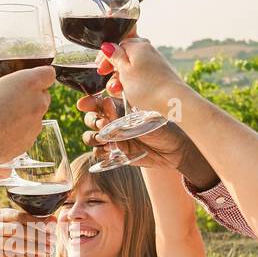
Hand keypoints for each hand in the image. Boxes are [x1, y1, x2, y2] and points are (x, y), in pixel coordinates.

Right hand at [0, 55, 54, 166]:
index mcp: (30, 83)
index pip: (49, 73)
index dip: (41, 74)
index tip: (30, 77)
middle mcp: (38, 102)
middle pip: (44, 94)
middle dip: (32, 94)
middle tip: (13, 95)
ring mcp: (37, 123)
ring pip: (37, 113)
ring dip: (26, 112)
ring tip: (5, 114)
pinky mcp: (31, 140)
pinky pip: (30, 131)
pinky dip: (21, 129)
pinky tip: (4, 130)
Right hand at [0, 209, 53, 256]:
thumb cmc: (9, 236)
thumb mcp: (16, 225)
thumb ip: (33, 222)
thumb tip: (53, 220)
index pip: (20, 216)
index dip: (37, 221)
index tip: (52, 225)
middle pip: (18, 230)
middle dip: (38, 235)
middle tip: (52, 239)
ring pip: (17, 245)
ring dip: (36, 247)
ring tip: (49, 249)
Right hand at [77, 116, 217, 188]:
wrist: (174, 148)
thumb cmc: (163, 126)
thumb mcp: (142, 117)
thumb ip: (122, 115)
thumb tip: (105, 104)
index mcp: (120, 107)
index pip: (98, 102)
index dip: (89, 103)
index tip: (83, 104)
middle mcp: (114, 122)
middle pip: (91, 119)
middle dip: (92, 120)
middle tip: (103, 123)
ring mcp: (114, 138)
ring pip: (91, 136)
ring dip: (93, 137)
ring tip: (105, 138)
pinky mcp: (117, 153)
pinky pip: (99, 152)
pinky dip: (100, 151)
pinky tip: (109, 149)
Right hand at [94, 36, 185, 117]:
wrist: (172, 99)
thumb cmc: (147, 86)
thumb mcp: (124, 71)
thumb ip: (115, 56)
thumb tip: (108, 46)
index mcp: (138, 45)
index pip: (117, 45)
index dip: (106, 58)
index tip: (101, 70)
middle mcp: (147, 50)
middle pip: (124, 57)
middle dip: (115, 71)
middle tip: (112, 84)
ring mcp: (154, 62)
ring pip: (131, 68)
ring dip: (122, 80)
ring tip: (120, 92)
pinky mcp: (158, 74)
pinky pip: (140, 75)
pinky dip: (133, 83)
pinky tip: (131, 94)